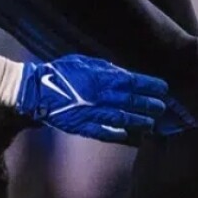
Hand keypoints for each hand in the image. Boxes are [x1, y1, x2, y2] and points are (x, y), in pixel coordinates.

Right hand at [16, 55, 168, 142]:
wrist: (35, 91)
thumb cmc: (59, 73)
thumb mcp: (81, 61)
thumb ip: (103, 68)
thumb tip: (121, 73)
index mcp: (99, 77)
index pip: (132, 82)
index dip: (150, 85)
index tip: (163, 88)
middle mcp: (99, 96)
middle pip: (131, 101)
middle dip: (150, 105)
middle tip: (161, 107)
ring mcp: (92, 113)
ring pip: (123, 119)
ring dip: (139, 122)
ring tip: (151, 124)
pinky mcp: (83, 126)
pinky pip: (105, 133)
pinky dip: (119, 135)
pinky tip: (130, 136)